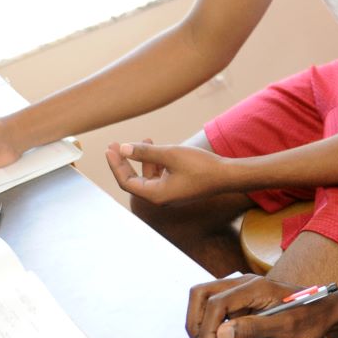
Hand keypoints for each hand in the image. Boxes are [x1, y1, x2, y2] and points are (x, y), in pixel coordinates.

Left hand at [107, 139, 234, 204]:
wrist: (227, 176)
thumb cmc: (201, 166)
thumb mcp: (170, 154)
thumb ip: (145, 152)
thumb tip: (122, 148)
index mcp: (156, 194)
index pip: (126, 181)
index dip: (116, 165)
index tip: (110, 148)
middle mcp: (160, 198)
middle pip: (134, 180)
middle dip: (125, 161)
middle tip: (116, 144)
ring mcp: (169, 194)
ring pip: (148, 176)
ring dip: (143, 159)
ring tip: (145, 140)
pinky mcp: (177, 189)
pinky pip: (159, 176)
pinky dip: (155, 163)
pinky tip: (159, 148)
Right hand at [185, 274, 337, 337]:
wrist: (326, 311)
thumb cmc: (311, 317)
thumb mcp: (286, 327)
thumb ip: (254, 328)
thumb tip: (222, 332)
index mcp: (254, 287)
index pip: (215, 303)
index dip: (205, 330)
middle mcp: (243, 283)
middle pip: (201, 295)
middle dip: (196, 325)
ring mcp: (241, 291)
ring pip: (206, 304)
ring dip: (205, 329)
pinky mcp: (242, 301)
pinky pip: (218, 312)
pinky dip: (215, 330)